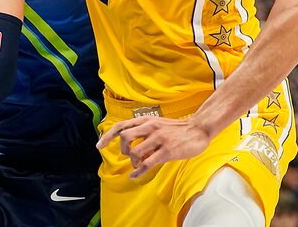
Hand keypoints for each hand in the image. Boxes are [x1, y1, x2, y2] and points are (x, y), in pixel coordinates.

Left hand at [96, 116, 210, 178]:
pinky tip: (135, 176)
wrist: (198, 129)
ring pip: (135, 152)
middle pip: (124, 137)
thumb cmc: (176, 130)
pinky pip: (147, 163)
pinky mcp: (167, 151)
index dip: (107, 136)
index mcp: (145, 120)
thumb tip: (130, 145)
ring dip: (134, 162)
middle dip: (123, 150)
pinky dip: (138, 172)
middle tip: (129, 156)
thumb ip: (143, 131)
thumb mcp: (157, 124)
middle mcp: (150, 127)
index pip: (121, 125)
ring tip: (139, 165)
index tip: (99, 146)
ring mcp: (158, 139)